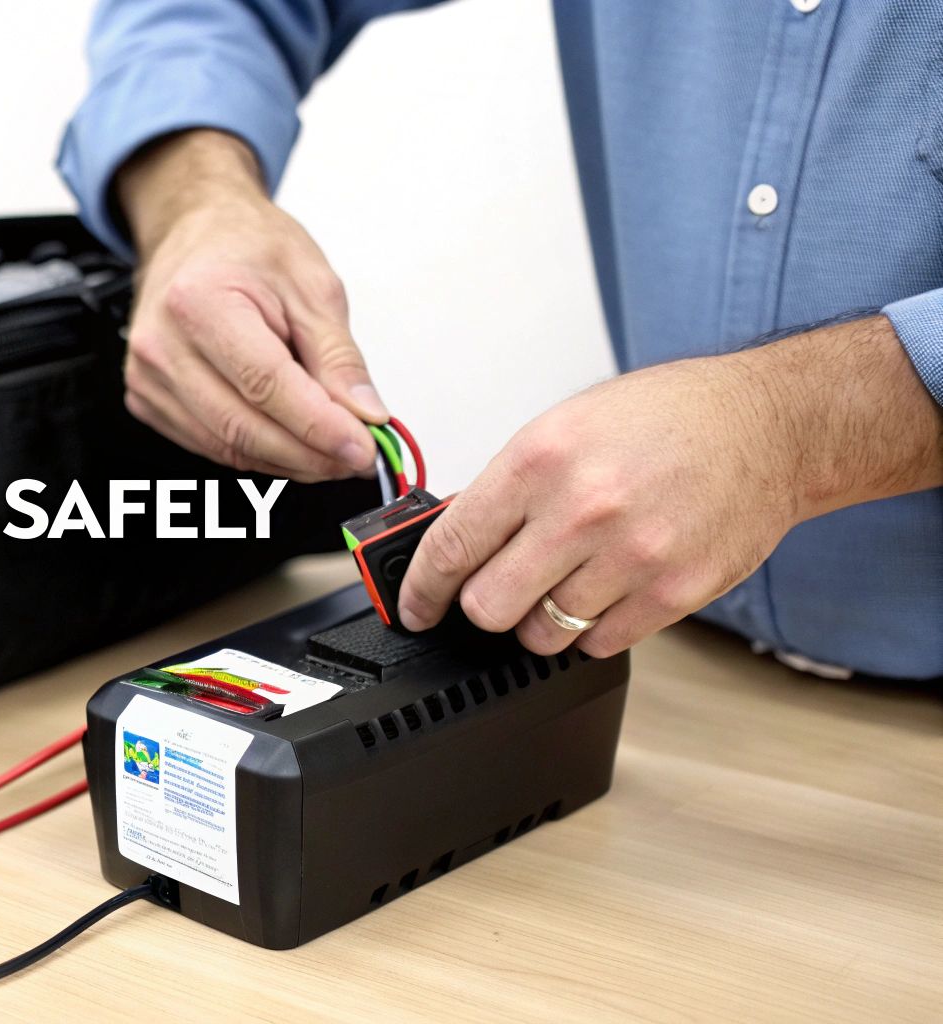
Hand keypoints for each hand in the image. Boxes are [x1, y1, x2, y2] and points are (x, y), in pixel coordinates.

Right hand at [115, 130, 384, 481]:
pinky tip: (287, 438)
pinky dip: (255, 452)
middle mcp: (162, 343)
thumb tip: (363, 414)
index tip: (362, 448)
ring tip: (329, 450)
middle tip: (355, 457)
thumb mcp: (311, 284)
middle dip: (309, 454)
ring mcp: (148, 376)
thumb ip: (338, 356)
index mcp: (200, 300)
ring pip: (225, 447)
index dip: (319, 427)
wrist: (195, 232)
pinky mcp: (147, 398)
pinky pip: (207, 445)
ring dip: (286, 459)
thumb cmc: (246, 246)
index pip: (265, 384)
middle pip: (242, 427)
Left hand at [398, 315, 942, 657]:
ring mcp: (631, 556)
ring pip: (541, 633)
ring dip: (538, 619)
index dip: (420, 590)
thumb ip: (507, 487)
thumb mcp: (564, 427)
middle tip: (493, 591)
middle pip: (487, 606)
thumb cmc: (666, 419)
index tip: (414, 607)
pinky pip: (598, 642)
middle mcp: (582, 510)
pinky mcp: (674, 592)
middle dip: (480, 605)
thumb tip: (454, 543)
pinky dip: (589, 629)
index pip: (451, 547)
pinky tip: (601, 594)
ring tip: (558, 585)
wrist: (767, 425)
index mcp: (540, 461)